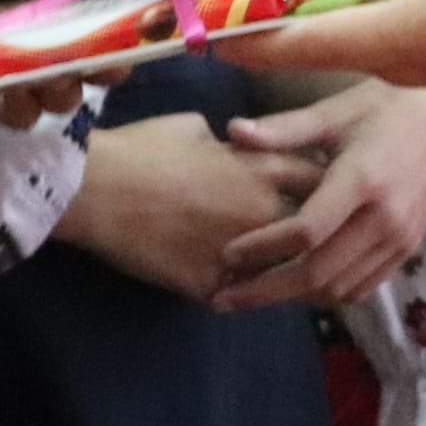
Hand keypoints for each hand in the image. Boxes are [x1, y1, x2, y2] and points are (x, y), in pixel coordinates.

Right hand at [58, 112, 313, 300]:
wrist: (96, 189)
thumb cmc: (142, 148)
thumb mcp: (195, 128)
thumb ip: (233, 145)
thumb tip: (240, 151)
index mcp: (263, 168)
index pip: (321, 181)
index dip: (330, 188)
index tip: (330, 194)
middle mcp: (263, 213)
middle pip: (316, 234)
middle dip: (320, 239)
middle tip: (320, 246)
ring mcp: (239, 255)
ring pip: (283, 275)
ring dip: (286, 275)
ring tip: (292, 280)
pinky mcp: (210, 287)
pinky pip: (238, 297)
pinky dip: (240, 296)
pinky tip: (239, 297)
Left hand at [214, 82, 425, 311]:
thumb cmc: (388, 104)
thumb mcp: (336, 110)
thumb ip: (285, 128)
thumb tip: (232, 131)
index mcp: (362, 179)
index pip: (306, 232)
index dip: (263, 248)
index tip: (227, 255)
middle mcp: (383, 218)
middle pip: (318, 273)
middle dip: (266, 290)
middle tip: (224, 298)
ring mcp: (400, 238)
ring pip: (339, 287)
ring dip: (294, 297)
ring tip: (254, 293)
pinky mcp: (409, 247)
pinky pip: (364, 286)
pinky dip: (327, 293)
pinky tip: (299, 287)